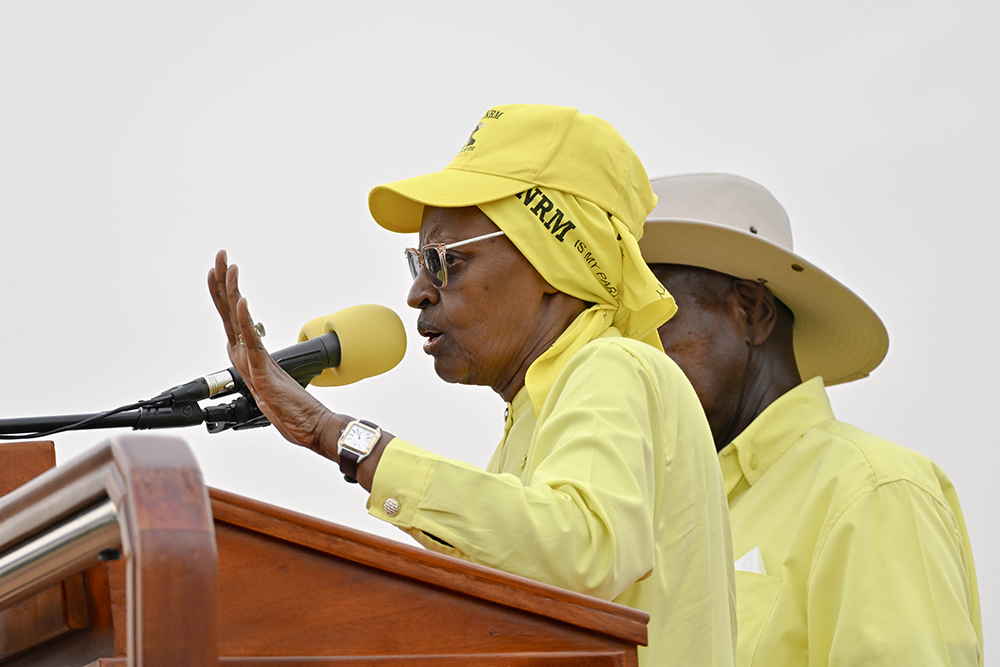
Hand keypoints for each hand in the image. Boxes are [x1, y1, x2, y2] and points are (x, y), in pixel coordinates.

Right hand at [207, 250, 341, 453]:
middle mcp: (245, 356)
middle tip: (220, 256)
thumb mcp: (274, 381)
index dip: (223, 292)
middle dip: (223, 282)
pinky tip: (242, 303)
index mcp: (248, 355)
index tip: (220, 268)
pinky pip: (251, 343)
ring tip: (228, 268)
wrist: (309, 427)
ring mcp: (251, 364)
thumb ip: (264, 367)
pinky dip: (245, 322)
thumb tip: (259, 357)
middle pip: (228, 312)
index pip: (231, 316)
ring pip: (235, 322)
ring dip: (231, 292)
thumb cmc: (293, 408)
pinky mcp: (261, 374)